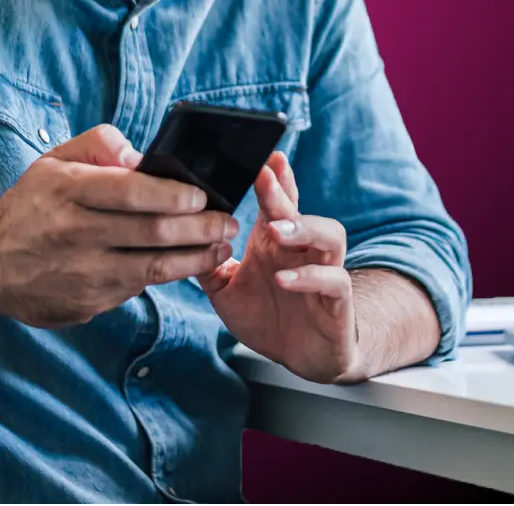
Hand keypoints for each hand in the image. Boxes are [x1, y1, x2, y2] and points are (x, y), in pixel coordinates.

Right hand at [0, 124, 238, 328]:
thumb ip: (98, 145)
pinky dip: (169, 275)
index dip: (171, 193)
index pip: (128, 191)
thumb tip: (140, 156)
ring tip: (220, 245)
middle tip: (228, 221)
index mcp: (64, 191)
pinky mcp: (87, 304)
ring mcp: (80, 274)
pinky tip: (188, 263)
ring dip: (195, 257)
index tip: (202, 194)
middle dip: (200, 227)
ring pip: (153, 268)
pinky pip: (137, 288)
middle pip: (150, 232)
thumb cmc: (30, 205)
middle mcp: (72, 234)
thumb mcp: (53, 161)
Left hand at [196, 152, 363, 382]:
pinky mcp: (337, 300)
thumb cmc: (265, 315)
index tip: (263, 155)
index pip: (277, 199)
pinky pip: (334, 280)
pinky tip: (284, 279)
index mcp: (275, 240)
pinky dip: (310, 277)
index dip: (274, 177)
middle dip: (281, 192)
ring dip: (303, 228)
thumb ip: (205, 261)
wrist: (301, 358)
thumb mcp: (224, 288)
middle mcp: (302, 249)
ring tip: (275, 230)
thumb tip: (176, 235)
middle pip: (297, 210)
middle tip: (264, 177)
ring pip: (329, 235)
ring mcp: (323, 271)